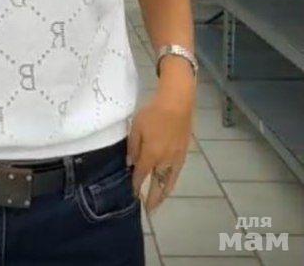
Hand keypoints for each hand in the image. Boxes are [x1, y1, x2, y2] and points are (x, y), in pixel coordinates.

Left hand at [126, 88, 194, 213]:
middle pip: (158, 185)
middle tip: (149, 210)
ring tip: (159, 202)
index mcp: (151, 155)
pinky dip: (172, 182)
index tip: (132, 194)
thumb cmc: (153, 113)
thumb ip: (132, 146)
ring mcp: (176, 158)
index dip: (136, 186)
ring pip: (170, 182)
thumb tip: (130, 163)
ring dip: (164, 194)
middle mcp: (164, 161)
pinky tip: (169, 182)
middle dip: (153, 199)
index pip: (141, 175)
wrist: (177, 104)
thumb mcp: (136, 127)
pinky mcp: (184, 153)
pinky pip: (177, 173)